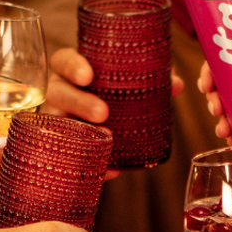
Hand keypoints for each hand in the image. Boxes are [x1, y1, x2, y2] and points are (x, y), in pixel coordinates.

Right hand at [44, 47, 182, 179]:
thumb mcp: (124, 88)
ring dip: (79, 131)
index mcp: (71, 74)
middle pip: (58, 92)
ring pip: (57, 123)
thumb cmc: (108, 99)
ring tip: (107, 137)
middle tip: (103, 112)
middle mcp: (59, 94)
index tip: (88, 76)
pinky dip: (93, 163)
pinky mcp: (61, 147)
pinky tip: (109, 170)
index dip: (71, 66)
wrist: (94, 131)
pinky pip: (70, 156)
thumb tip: (175, 84)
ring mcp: (55, 120)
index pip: (62, 61)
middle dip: (78, 101)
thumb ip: (146, 82)